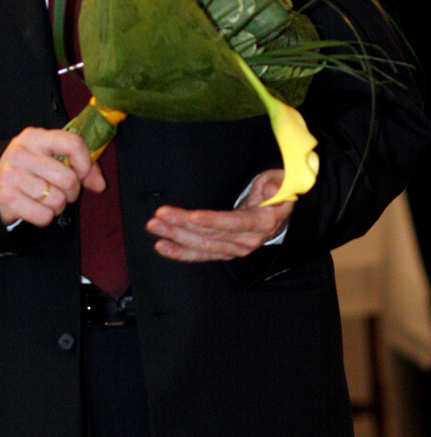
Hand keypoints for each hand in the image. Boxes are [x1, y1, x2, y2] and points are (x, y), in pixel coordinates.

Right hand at [0, 127, 105, 226]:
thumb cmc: (33, 171)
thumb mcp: (54, 159)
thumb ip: (83, 167)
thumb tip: (100, 184)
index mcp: (34, 137)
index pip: (73, 144)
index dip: (85, 164)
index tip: (82, 174)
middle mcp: (20, 153)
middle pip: (69, 179)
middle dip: (72, 191)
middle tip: (61, 190)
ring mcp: (10, 175)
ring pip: (58, 200)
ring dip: (58, 206)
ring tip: (46, 199)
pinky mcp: (7, 198)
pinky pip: (44, 216)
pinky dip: (45, 217)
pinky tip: (36, 208)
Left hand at [145, 169, 293, 261]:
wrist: (278, 214)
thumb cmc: (275, 194)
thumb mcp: (281, 182)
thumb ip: (276, 184)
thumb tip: (269, 189)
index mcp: (261, 222)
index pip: (233, 223)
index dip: (212, 221)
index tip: (192, 216)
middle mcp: (247, 240)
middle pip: (210, 234)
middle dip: (181, 225)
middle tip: (159, 216)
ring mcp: (235, 249)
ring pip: (201, 244)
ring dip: (175, 236)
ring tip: (155, 226)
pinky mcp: (224, 252)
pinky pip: (201, 254)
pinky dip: (180, 252)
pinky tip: (163, 247)